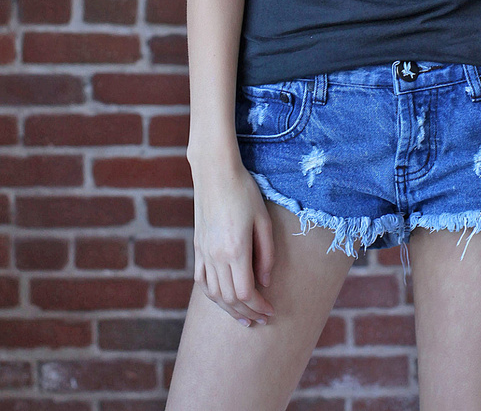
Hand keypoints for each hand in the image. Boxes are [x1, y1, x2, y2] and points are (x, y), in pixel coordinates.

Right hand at [190, 156, 275, 325]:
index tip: (270, 312)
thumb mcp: (263, 220)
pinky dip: (212, 295)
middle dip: (247, 314)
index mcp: (235, 250)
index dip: (259, 307)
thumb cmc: (244, 191)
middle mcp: (216, 255)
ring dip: (229, 310)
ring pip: (214, 294)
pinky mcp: (198, 246)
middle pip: (229, 299)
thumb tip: (266, 282)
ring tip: (244, 317)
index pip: (245, 293)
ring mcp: (203, 252)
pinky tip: (222, 299)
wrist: (215, 171)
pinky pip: (201, 280)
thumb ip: (266, 254)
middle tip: (261, 320)